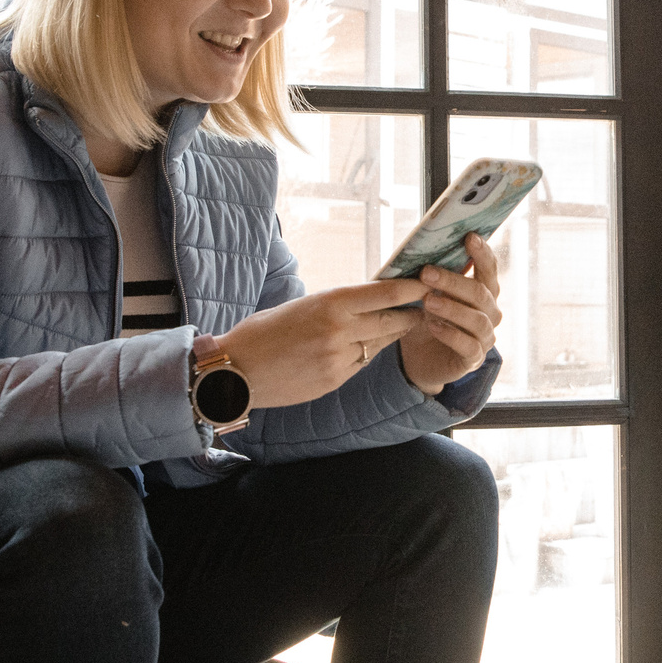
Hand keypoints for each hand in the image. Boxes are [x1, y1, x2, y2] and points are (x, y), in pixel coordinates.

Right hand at [211, 279, 427, 409]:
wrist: (234, 372)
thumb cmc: (261, 333)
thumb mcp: (299, 306)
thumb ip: (333, 306)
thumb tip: (362, 300)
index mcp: (329, 304)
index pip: (383, 293)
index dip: (409, 288)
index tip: (425, 282)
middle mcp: (339, 331)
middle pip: (391, 319)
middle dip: (411, 312)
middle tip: (427, 304)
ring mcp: (338, 359)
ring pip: (379, 343)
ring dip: (393, 333)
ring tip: (406, 322)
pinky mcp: (334, 380)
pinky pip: (361, 362)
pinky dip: (368, 352)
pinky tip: (370, 345)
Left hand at [398, 233, 504, 394]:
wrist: (418, 359)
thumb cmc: (428, 318)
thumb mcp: (429, 294)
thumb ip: (435, 275)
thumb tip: (428, 245)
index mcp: (483, 292)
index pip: (489, 269)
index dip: (482, 253)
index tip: (469, 237)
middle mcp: (490, 313)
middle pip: (480, 293)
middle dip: (453, 281)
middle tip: (426, 273)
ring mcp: (484, 337)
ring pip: (477, 320)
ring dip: (452, 308)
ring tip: (427, 301)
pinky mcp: (473, 359)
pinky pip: (469, 346)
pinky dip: (451, 335)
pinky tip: (432, 326)